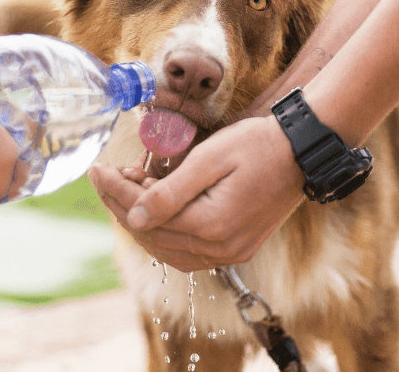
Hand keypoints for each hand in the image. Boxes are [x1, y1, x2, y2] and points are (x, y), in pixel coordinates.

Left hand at [90, 116, 304, 271]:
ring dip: (141, 222)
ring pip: (167, 249)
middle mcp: (220, 249)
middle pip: (153, 235)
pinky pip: (188, 252)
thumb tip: (133, 217)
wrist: (302, 152)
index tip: (96, 169)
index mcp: (211, 226)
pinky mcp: (237, 249)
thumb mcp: (210, 159)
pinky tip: (154, 213)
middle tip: (106, 177)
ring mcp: (230, 253)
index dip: (116, 191)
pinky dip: (165, 235)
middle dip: (122, 206)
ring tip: (127, 190)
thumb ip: (170, 192)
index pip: (146, 215)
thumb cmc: (258, 145)